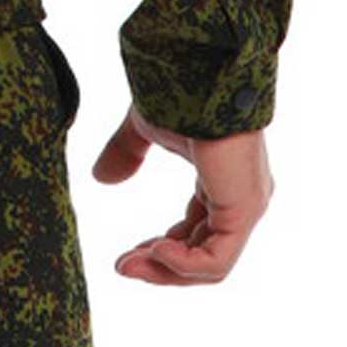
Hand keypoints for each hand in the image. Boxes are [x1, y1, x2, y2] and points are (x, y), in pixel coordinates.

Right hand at [92, 101, 273, 283]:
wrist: (197, 75)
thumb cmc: (180, 93)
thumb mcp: (144, 129)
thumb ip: (126, 153)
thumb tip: (101, 178)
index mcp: (222, 181)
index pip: (196, 233)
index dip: (160, 251)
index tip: (124, 257)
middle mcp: (239, 198)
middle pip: (201, 254)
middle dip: (159, 266)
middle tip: (122, 266)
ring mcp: (245, 207)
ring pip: (209, 265)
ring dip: (166, 270)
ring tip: (130, 264)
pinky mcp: (243, 211)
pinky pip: (216, 260)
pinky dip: (183, 265)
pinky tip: (154, 251)